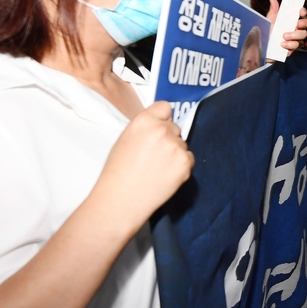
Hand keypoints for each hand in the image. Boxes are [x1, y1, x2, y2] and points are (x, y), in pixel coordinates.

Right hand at [94, 101, 193, 225]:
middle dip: (168, 138)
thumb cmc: (118, 172)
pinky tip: (164, 176)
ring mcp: (176, 146)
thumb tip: (161, 124)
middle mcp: (162, 130)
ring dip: (174, 154)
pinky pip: (189, 159)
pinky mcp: (185, 163)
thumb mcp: (125, 139)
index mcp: (144, 121)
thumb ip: (145, 128)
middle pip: (175, 127)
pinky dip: (181, 167)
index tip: (159, 127)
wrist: (121, 200)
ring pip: (182, 144)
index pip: (165, 107)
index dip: (162, 118)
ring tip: (156, 169)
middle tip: (153, 157)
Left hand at [266, 0, 306, 54]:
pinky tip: (283, 44)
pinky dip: (290, 45)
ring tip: (284, 36)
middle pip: (306, 25)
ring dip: (295, 36)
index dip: (303, 12)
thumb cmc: (268, 32)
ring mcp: (295, 39)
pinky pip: (296, 47)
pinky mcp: (292, 48)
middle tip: (297, 24)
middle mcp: (295, 29)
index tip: (301, 11)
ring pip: (303, 36)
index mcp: (291, 20)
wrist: (263, 47)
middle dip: (303, 23)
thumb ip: (273, 10)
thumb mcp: (270, 20)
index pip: (302, 14)